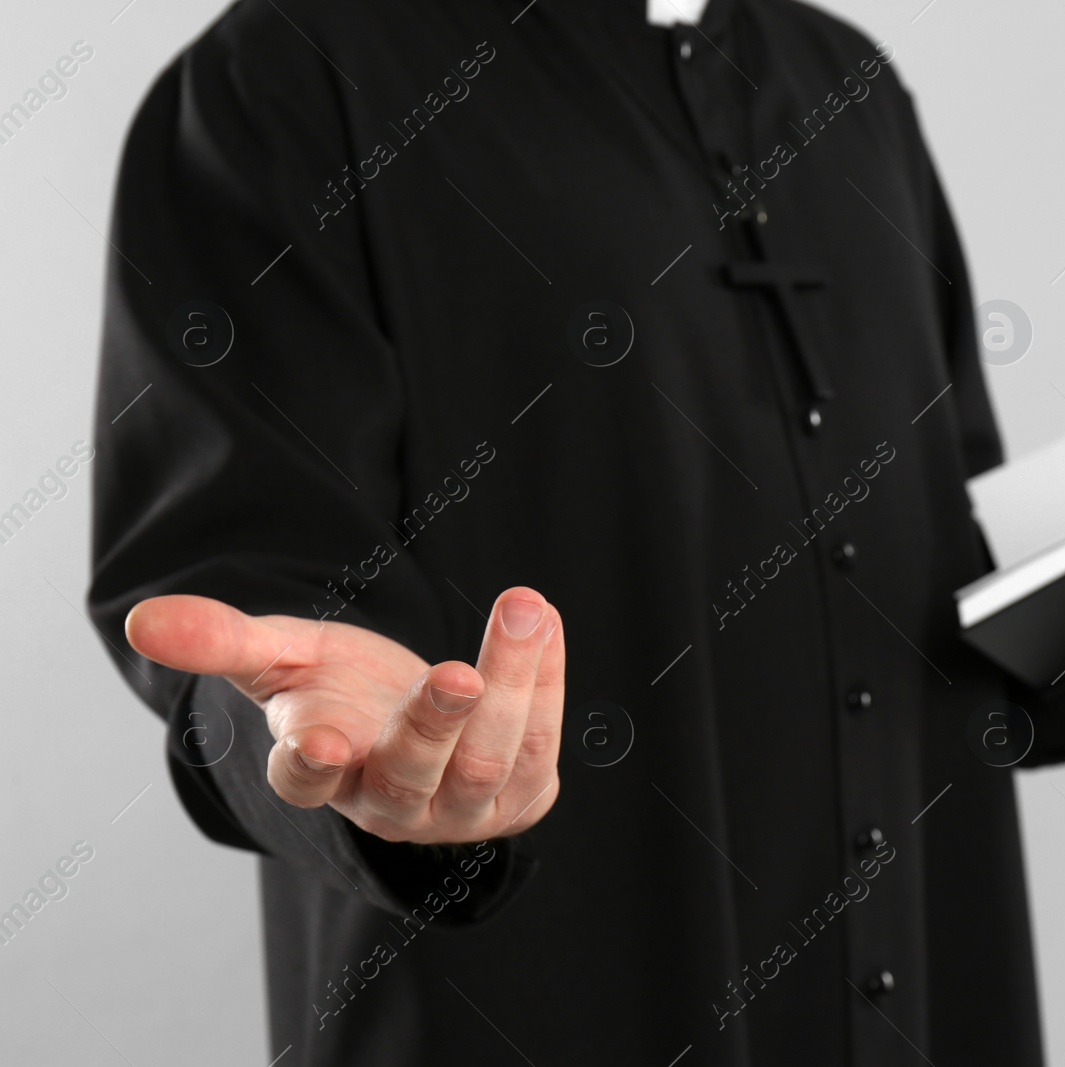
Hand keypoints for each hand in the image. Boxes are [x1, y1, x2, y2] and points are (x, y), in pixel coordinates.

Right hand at [125, 587, 563, 843]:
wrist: (417, 719)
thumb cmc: (340, 689)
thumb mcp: (283, 657)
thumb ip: (222, 641)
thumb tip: (143, 617)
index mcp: (322, 773)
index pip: (305, 784)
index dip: (311, 765)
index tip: (321, 741)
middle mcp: (390, 802)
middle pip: (413, 773)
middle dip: (437, 723)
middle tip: (457, 674)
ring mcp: (459, 808)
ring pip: (489, 759)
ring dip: (513, 683)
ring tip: (523, 608)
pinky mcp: (520, 795)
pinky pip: (540, 741)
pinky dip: (546, 679)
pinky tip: (542, 623)